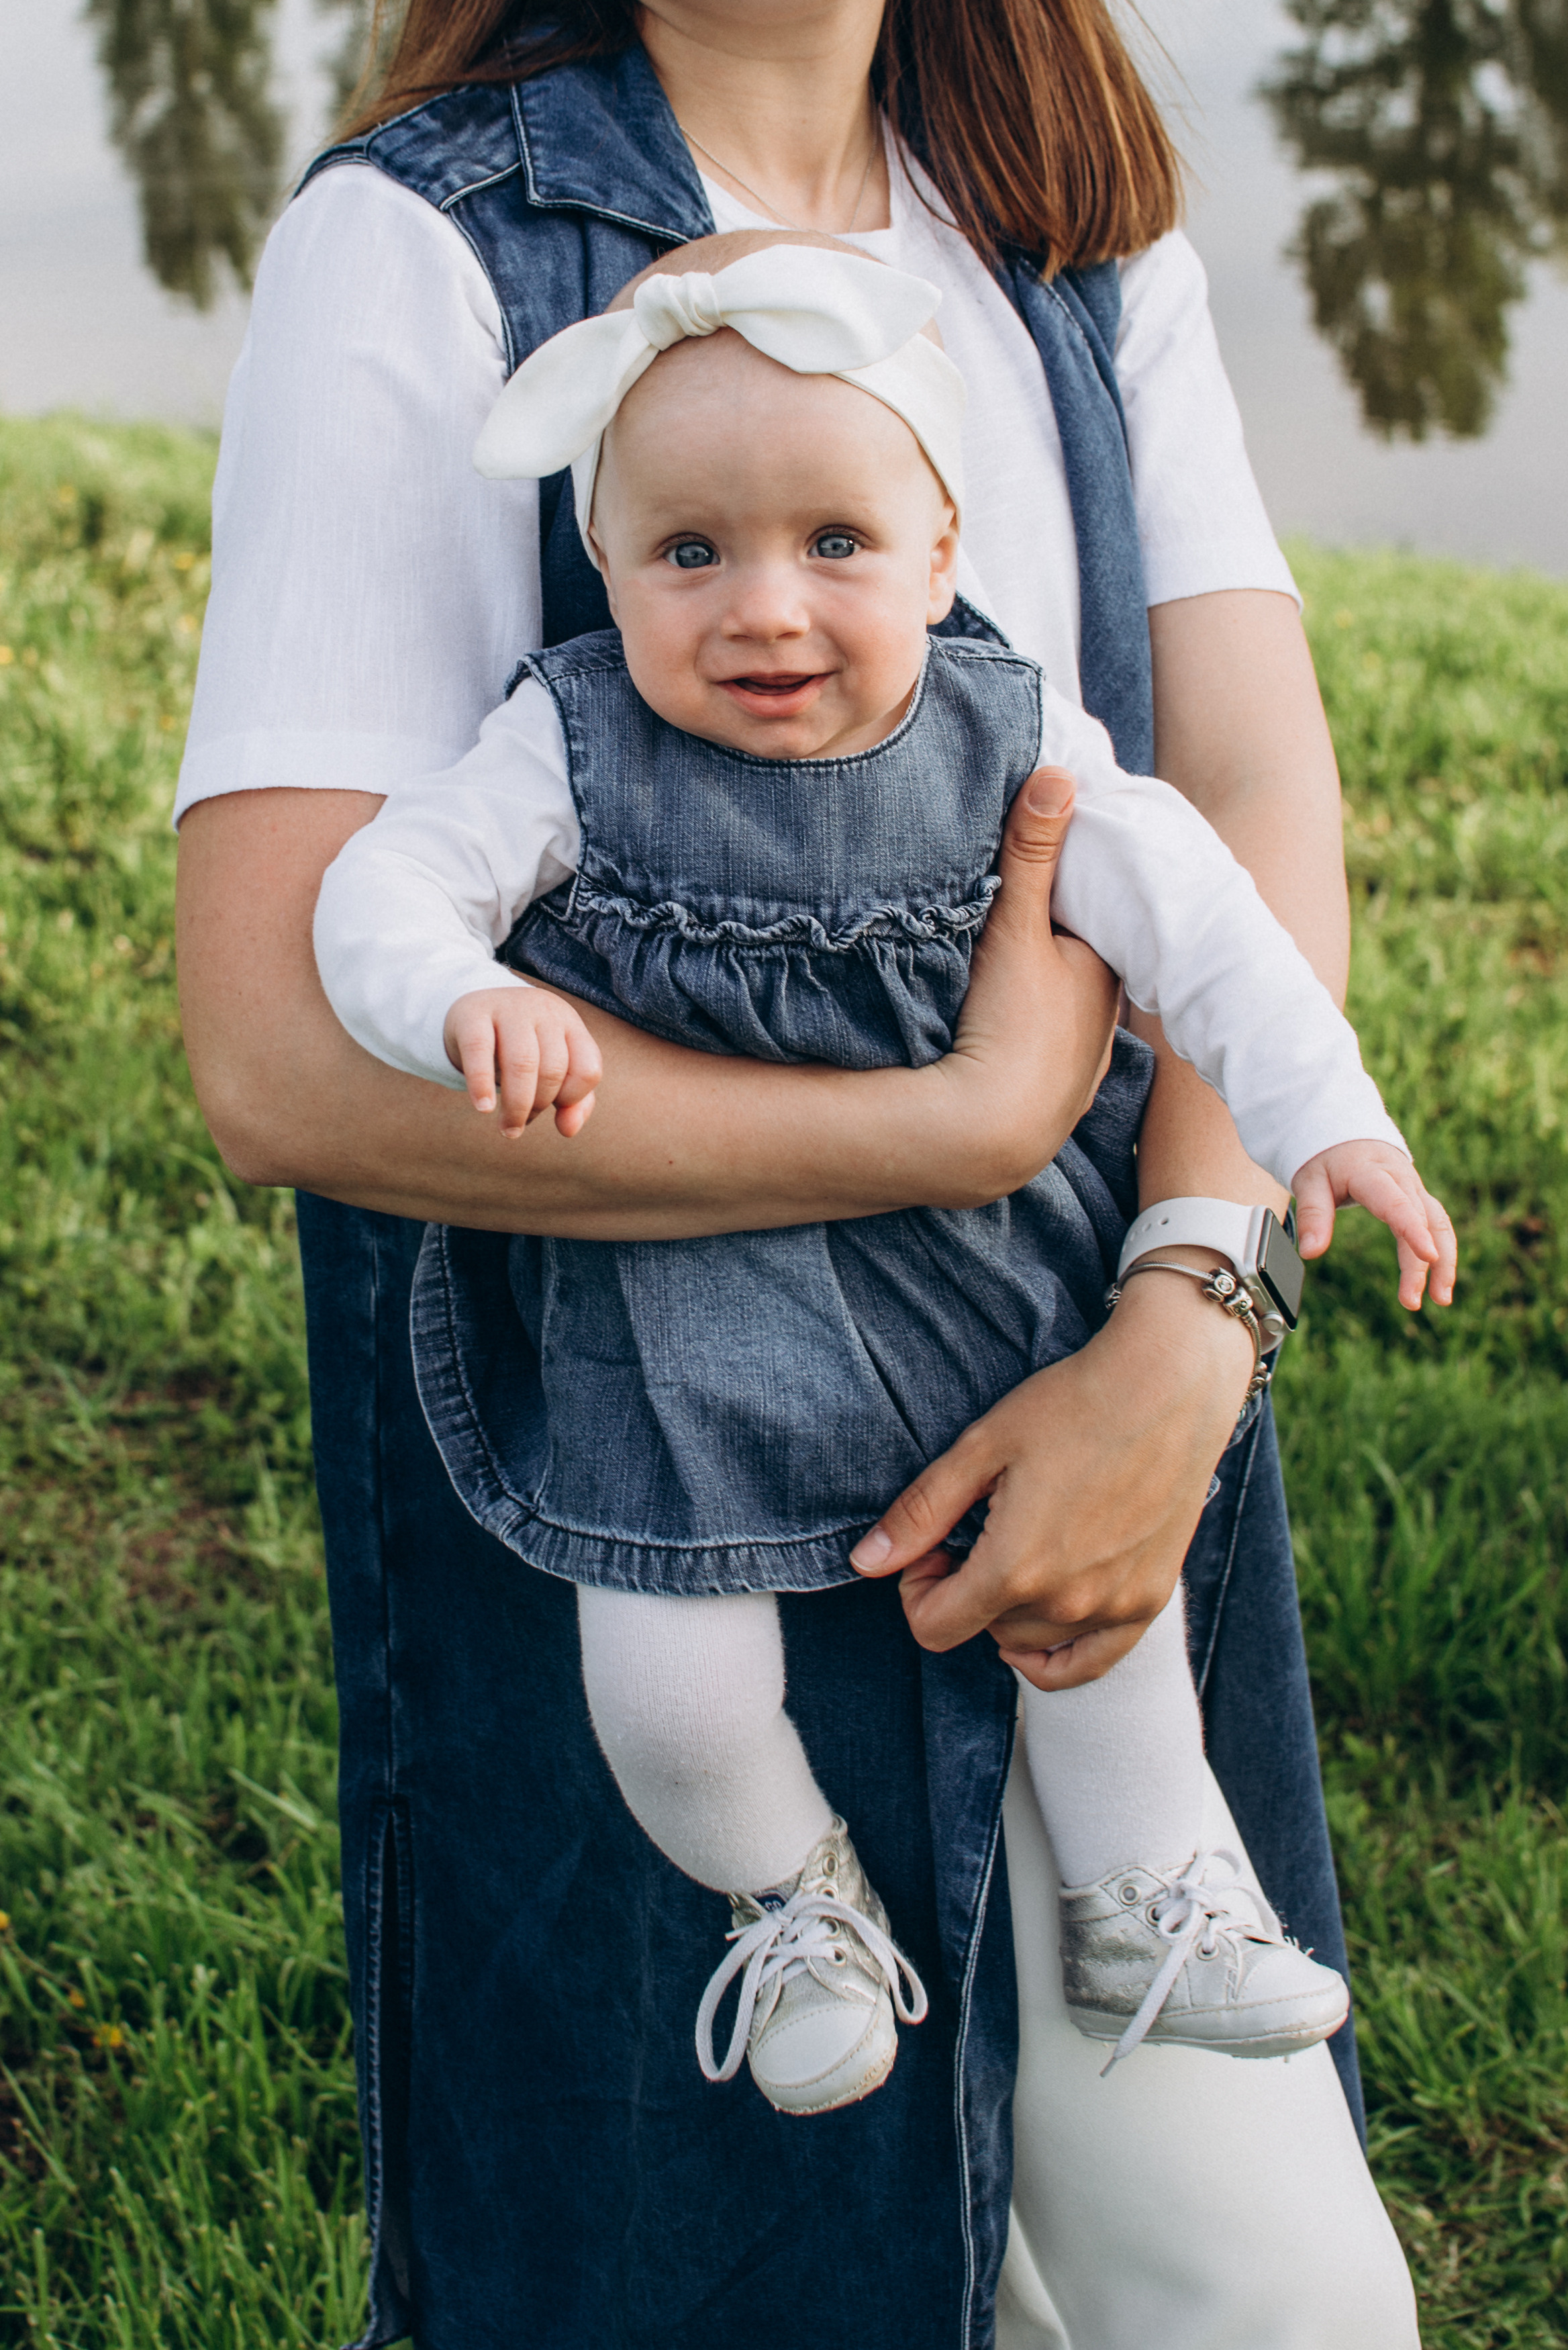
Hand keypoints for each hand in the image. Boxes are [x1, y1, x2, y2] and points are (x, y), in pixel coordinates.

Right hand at [443, 984, 602, 1138]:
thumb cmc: (519, 1048)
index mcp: (570, 1023)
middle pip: (553, 1069)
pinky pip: (479, 1050)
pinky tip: (483, 1107)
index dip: (573, 1099)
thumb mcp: (553, 1069)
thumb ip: (573, 1102)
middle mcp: (544, 1011)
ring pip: (522, 1063)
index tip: (553, 1109)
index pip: (588, 1069)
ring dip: (517, 1105)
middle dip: (538, 1106)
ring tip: (507, 1128)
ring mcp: (509, 1009)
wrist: (473, 1010)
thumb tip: (569, 1130)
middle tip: (519, 1125)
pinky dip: (482, 1083)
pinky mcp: (473, 1014)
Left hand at [849, 1262, 1256, 1688]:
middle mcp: (1066, 1602)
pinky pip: (1091, 1663)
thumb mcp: (982, 1447)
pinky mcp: (1150, 1601)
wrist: (1170, 1384)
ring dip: (1010, 1607)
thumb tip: (864, 1564)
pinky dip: (1056, 1655)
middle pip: (982, 1630)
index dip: (917, 1589)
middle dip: (965, 1587)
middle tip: (979, 1526)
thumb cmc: (1073, 1404)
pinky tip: (1041, 1620)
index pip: (934, 1628)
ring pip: (1031, 1640)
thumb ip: (921, 1513)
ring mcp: (1114, 1607)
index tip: (933, 1545)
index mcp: (1016, 1567)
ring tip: (1023, 1541)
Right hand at [932, 769, 1118, 1194]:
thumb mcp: (1017, 927)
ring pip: (1069, 1016)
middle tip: (1017, 922)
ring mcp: (1085, 1070)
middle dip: (1060, 946)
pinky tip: (1014, 1040)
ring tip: (1009, 984)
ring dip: (1048, 1000)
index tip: (1044, 874)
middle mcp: (1109, 1023)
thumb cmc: (1010, 1026)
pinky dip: (1037, 1042)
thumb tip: (1058, 773)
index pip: (1100, 917)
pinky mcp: (1056, 1105)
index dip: (1073, 895)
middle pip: (1084, 967)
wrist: (990, 1133)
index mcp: (1109, 973)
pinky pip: (1051, 1057)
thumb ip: (1033, 852)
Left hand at [1292, 1138, 1455, 1308]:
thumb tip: (1310, 1253)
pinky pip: (1437, 1226)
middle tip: (1411, 1301)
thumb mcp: (1309, 1181)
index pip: (1398, 1204)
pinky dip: (1443, 1252)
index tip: (1429, 1257)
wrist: (1347, 1134)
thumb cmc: (1326, 1159)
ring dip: (1445, 1262)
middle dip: (1422, 1263)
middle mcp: (1403, 1181)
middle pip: (1423, 1222)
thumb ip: (1313, 1215)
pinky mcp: (1419, 1200)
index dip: (1414, 1231)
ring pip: (1439, 1224)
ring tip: (1442, 1299)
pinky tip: (1439, 1282)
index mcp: (1374, 1174)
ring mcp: (1415, 1189)